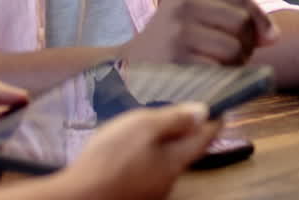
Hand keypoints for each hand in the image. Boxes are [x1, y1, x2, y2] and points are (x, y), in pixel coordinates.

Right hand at [61, 104, 221, 199]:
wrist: (77, 197)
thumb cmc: (110, 159)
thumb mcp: (143, 127)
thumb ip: (174, 119)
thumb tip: (203, 111)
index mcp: (176, 160)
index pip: (205, 138)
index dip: (213, 120)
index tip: (221, 108)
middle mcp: (168, 180)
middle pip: (184, 151)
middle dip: (183, 133)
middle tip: (178, 113)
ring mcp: (149, 192)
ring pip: (162, 162)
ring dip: (159, 146)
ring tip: (145, 129)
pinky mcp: (131, 195)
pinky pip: (143, 171)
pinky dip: (141, 158)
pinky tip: (125, 151)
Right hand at [120, 0, 280, 63]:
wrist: (128, 66)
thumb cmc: (172, 41)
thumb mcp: (195, 14)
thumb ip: (235, 16)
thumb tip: (274, 36)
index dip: (261, 20)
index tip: (269, 38)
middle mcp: (182, 4)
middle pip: (241, 24)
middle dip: (248, 45)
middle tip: (238, 57)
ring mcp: (177, 32)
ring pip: (234, 49)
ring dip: (238, 65)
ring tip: (224, 68)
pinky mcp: (176, 61)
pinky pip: (219, 71)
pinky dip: (223, 78)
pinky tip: (212, 78)